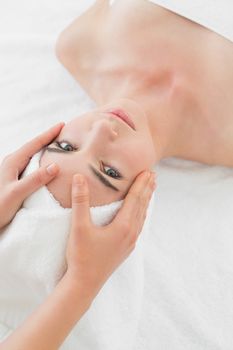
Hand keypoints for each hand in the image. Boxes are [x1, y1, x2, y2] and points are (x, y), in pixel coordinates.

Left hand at [0, 122, 64, 229]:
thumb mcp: (16, 193)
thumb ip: (35, 180)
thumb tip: (55, 166)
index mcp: (12, 162)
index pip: (34, 143)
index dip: (49, 134)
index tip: (62, 125)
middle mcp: (12, 163)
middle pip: (34, 147)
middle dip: (49, 138)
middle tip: (64, 134)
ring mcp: (13, 171)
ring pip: (33, 156)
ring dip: (46, 150)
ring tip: (59, 147)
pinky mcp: (15, 180)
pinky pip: (32, 166)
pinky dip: (43, 162)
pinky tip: (49, 166)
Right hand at [65, 171, 155, 300]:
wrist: (85, 284)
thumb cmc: (81, 255)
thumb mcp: (79, 226)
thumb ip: (80, 201)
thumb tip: (79, 178)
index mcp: (123, 226)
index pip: (135, 198)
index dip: (141, 183)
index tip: (148, 170)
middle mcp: (131, 233)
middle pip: (142, 206)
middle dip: (147, 189)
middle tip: (153, 175)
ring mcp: (130, 242)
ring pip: (142, 216)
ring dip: (146, 201)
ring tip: (150, 190)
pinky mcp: (126, 249)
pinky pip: (138, 226)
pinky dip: (141, 214)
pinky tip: (139, 214)